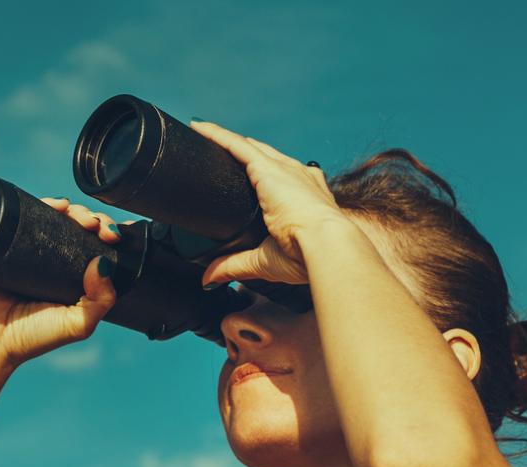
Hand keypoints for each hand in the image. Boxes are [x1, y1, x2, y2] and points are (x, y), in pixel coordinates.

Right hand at [0, 199, 125, 367]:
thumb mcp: (78, 325)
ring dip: (75, 211)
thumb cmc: (32, 336)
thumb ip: (100, 301)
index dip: (108, 237)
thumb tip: (103, 263)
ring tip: (79, 215)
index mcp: (75, 280)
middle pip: (81, 230)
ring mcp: (32, 250)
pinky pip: (29, 215)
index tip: (113, 237)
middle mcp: (56, 263)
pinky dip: (46, 204)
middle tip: (98, 227)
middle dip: (95, 221)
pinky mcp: (9, 241)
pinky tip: (59, 205)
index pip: (98, 250)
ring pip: (58, 220)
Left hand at [189, 120, 348, 286]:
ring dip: (226, 140)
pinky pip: (237, 145)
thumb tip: (211, 278)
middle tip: (219, 151)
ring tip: (202, 132)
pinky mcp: (267, 168)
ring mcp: (284, 169)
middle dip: (244, 153)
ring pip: (248, 147)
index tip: (250, 178)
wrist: (325, 245)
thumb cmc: (307, 256)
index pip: (281, 179)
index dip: (263, 175)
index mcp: (307, 197)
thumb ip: (236, 265)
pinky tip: (200, 128)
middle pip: (265, 157)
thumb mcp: (265, 261)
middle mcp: (298, 177)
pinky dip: (217, 135)